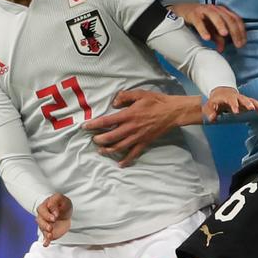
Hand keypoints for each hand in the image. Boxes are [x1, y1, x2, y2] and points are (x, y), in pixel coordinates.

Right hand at [36, 193, 72, 245]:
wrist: (66, 213)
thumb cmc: (62, 204)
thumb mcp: (61, 199)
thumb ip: (55, 201)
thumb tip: (50, 207)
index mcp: (44, 207)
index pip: (42, 210)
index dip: (47, 214)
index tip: (55, 217)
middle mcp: (43, 216)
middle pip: (40, 221)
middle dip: (45, 225)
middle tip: (51, 227)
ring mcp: (45, 225)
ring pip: (42, 229)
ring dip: (45, 233)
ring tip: (50, 235)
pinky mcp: (49, 232)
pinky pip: (45, 237)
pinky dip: (45, 241)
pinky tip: (46, 244)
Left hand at [84, 89, 201, 166]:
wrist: (172, 112)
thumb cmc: (155, 101)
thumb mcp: (139, 94)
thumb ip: (124, 96)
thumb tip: (114, 103)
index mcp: (128, 115)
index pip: (106, 121)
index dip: (94, 125)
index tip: (85, 127)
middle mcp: (130, 128)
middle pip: (110, 137)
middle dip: (99, 140)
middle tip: (93, 139)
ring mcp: (137, 137)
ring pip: (119, 147)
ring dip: (108, 150)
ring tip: (101, 150)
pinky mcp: (144, 143)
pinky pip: (134, 154)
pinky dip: (126, 160)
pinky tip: (120, 164)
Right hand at [171, 3, 245, 51]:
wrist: (182, 12)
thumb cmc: (200, 19)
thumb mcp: (211, 30)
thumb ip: (218, 38)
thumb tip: (222, 49)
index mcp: (223, 12)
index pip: (236, 20)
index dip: (241, 32)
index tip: (242, 44)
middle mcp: (216, 9)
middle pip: (229, 18)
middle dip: (234, 31)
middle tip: (237, 44)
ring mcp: (204, 10)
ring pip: (215, 16)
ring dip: (221, 25)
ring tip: (225, 35)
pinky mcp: (193, 14)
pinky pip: (199, 22)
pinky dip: (203, 30)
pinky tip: (206, 38)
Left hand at [203, 86, 257, 122]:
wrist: (221, 92)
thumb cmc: (216, 100)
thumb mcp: (210, 106)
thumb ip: (211, 112)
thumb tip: (212, 119)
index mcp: (227, 97)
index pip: (231, 101)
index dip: (234, 106)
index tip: (236, 112)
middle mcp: (237, 97)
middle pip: (243, 99)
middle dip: (248, 104)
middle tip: (252, 109)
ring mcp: (243, 99)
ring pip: (252, 101)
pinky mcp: (248, 102)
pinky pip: (256, 103)